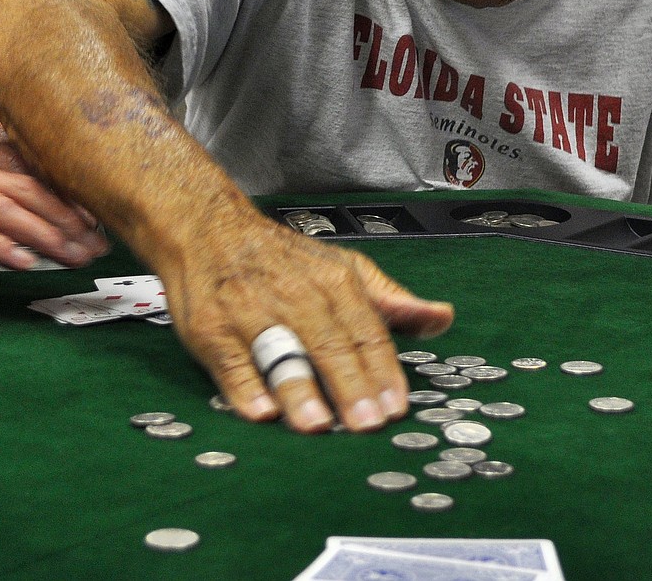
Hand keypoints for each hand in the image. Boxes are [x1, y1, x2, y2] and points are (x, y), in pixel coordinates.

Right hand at [0, 102, 108, 268]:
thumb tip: (22, 239)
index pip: (24, 180)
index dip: (62, 201)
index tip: (93, 223)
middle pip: (22, 191)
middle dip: (65, 219)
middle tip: (95, 246)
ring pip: (0, 207)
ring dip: (42, 233)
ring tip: (71, 255)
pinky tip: (22, 261)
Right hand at [156, 208, 453, 434]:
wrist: (210, 228)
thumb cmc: (281, 259)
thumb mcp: (342, 268)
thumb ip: (390, 300)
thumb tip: (440, 318)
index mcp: (332, 280)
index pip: (365, 331)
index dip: (381, 371)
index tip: (395, 406)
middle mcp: (293, 293)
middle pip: (328, 343)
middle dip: (349, 385)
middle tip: (366, 423)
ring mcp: (249, 311)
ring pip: (280, 352)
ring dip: (299, 387)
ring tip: (317, 422)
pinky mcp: (210, 328)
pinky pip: (230, 362)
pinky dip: (245, 387)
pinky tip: (262, 410)